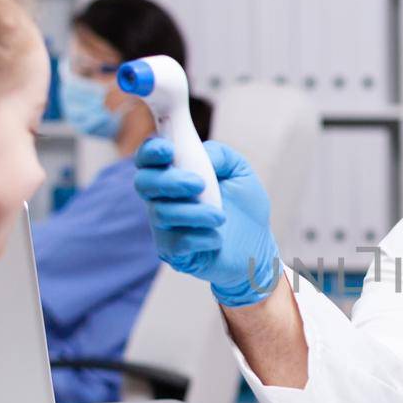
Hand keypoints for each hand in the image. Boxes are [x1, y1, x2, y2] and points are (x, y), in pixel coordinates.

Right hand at [133, 137, 281, 306]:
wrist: (258, 248)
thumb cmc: (244, 208)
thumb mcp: (240, 172)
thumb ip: (221, 155)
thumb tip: (201, 153)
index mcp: (175, 174)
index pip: (148, 158)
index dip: (151, 151)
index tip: (168, 150)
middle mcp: (163, 198)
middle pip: (143, 183)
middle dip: (169, 180)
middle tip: (199, 184)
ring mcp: (164, 226)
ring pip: (161, 214)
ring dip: (194, 212)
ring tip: (221, 217)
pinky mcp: (172, 252)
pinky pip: (175, 242)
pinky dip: (200, 237)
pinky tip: (217, 239)